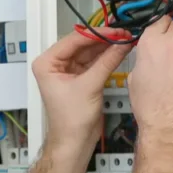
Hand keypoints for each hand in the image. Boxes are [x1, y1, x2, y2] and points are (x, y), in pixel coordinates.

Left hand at [32, 28, 130, 152]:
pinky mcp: (80, 78)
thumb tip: (122, 43)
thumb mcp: (90, 86)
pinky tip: (120, 51)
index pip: (73, 40)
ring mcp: (68, 70)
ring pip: (90, 52)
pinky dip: (107, 58)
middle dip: (103, 39)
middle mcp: (55, 64)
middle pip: (82, 44)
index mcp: (47, 62)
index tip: (115, 30)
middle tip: (123, 33)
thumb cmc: (71, 120)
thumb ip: (107, 62)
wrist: (74, 143)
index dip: (96, 34)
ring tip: (125, 39)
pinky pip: (94, 62)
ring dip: (107, 47)